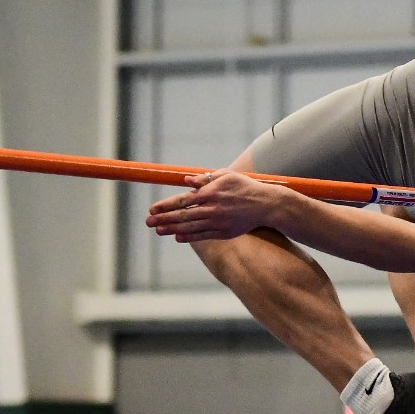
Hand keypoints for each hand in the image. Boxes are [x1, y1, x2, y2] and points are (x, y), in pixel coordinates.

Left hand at [145, 171, 287, 241]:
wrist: (266, 205)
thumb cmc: (245, 187)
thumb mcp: (226, 176)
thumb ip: (205, 179)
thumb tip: (186, 181)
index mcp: (211, 193)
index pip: (183, 200)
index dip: (165, 205)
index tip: (152, 209)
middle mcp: (213, 209)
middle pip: (183, 215)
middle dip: (163, 219)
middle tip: (148, 223)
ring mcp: (218, 222)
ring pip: (190, 227)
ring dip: (172, 229)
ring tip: (158, 231)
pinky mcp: (225, 232)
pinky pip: (203, 235)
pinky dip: (189, 237)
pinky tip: (178, 237)